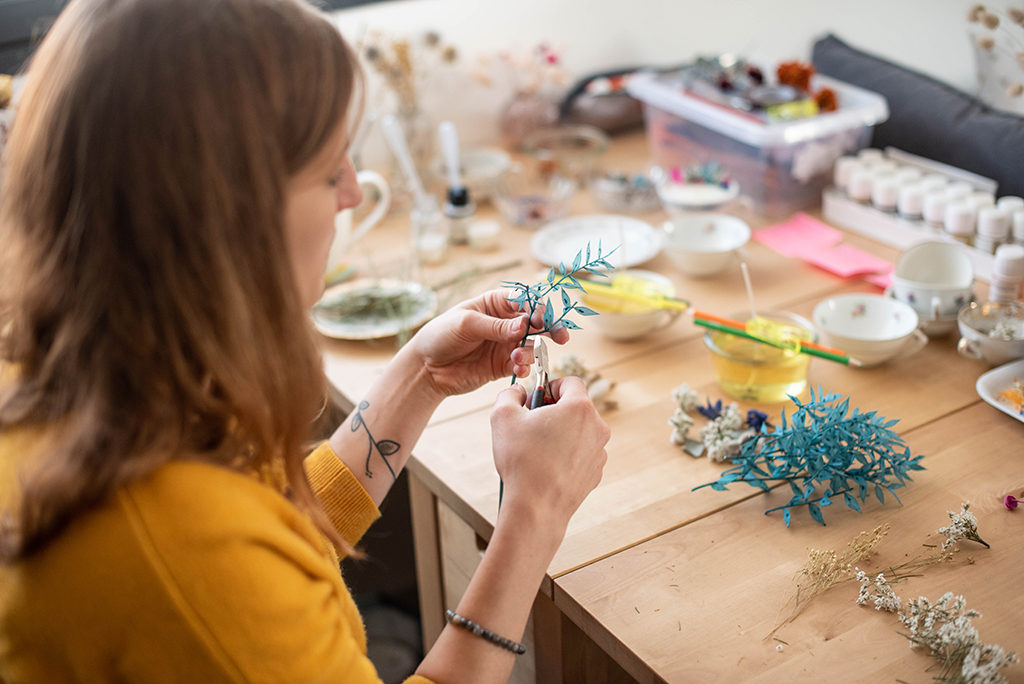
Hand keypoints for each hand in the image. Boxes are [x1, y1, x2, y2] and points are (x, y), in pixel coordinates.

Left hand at [406, 289, 569, 397]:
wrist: (426, 367)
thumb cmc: (441, 335)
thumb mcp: (466, 324)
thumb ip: (496, 326)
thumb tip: (524, 326)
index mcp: (496, 303)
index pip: (525, 300)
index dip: (538, 307)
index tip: (542, 318)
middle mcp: (505, 322)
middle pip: (537, 322)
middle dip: (551, 328)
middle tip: (561, 337)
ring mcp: (506, 344)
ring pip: (532, 345)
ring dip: (531, 351)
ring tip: (518, 357)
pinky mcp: (503, 365)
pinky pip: (523, 365)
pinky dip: (525, 367)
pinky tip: (519, 369)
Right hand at [489, 376, 608, 532]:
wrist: (536, 508)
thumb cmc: (521, 461)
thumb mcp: (503, 417)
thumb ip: (509, 394)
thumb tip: (517, 392)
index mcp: (580, 408)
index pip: (570, 382)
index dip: (550, 385)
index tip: (536, 399)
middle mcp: (597, 427)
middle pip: (576, 407)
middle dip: (554, 411)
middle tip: (531, 425)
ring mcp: (599, 452)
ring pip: (579, 431)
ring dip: (561, 433)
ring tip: (537, 450)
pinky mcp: (596, 472)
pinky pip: (581, 453)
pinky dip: (566, 455)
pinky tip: (546, 466)